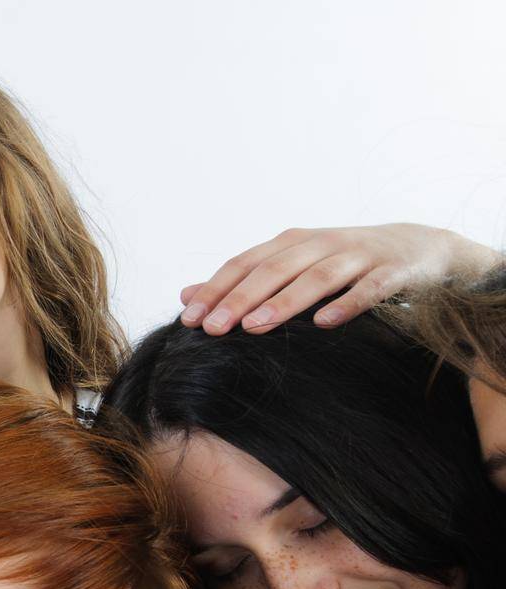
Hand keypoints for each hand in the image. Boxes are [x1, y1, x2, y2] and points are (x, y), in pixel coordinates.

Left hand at [179, 223, 502, 334]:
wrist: (418, 248)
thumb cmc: (342, 263)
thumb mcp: (291, 267)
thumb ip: (241, 282)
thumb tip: (186, 295)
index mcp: (291, 243)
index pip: (245, 264)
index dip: (216, 289)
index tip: (189, 320)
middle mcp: (321, 243)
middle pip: (274, 270)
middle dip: (241, 299)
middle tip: (213, 329)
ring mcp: (358, 255)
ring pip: (317, 277)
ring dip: (285, 302)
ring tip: (255, 328)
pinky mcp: (391, 271)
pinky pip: (368, 289)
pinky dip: (347, 304)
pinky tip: (326, 324)